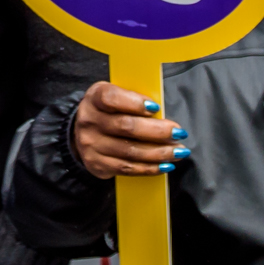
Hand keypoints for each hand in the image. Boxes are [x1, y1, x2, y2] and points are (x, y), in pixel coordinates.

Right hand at [69, 79, 183, 179]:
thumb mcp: (116, 96)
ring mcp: (91, 145)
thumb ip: (134, 100)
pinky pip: (127, 168)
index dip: (134, 102)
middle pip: (126, 127)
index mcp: (94, 97)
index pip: (112, 98)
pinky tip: (165, 165)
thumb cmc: (109, 110)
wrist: (84, 132)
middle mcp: (89, 120)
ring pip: (130, 151)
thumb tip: (162, 113)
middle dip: (157, 131)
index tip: (156, 107)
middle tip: (179, 133)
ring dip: (159, 153)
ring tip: (178, 152)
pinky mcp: (97, 164)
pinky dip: (149, 168)